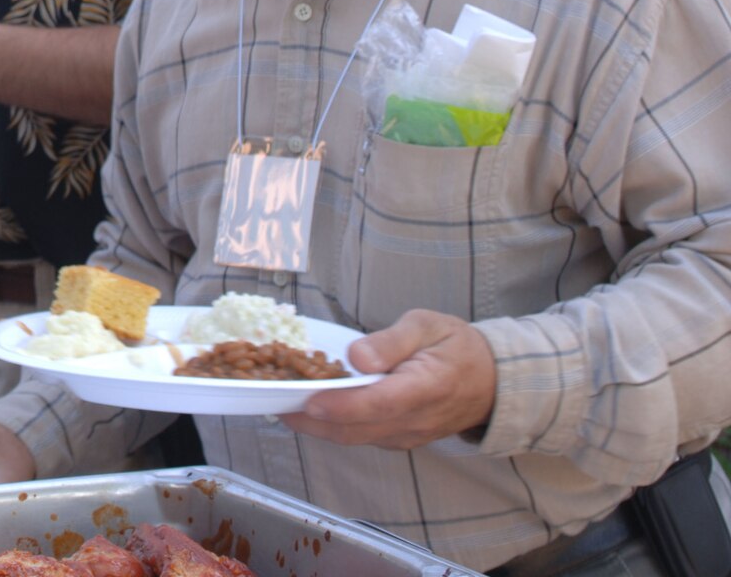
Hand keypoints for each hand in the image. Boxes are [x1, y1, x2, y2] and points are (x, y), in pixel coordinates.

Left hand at [281, 308, 497, 448]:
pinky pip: (362, 438)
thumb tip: (356, 356)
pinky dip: (333, 428)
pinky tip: (308, 410)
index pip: (380, 403)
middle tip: (273, 403)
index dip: (342, 405)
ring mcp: (408, 435)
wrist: (491, 381)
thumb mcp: (427, 325)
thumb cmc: (455, 346)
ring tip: (280, 404)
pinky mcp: (400, 439)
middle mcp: (415, 419)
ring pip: (355, 438)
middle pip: (357, 429)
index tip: (308, 401)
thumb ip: (392, 340)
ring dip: (317, 428)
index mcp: (426, 387)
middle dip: (312, 422)